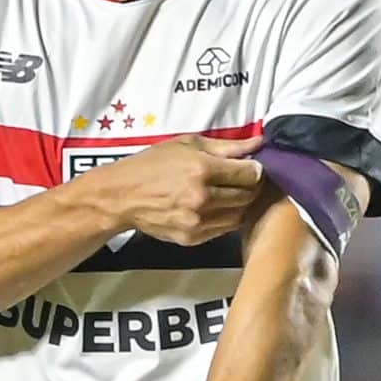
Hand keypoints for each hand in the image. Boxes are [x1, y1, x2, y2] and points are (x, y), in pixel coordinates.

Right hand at [101, 134, 266, 245]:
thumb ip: (225, 146)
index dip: (256, 169)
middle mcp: (203, 197)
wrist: (122, 196)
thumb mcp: (186, 144)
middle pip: (248, 196)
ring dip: (240, 204)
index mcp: (202, 169)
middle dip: (251, 186)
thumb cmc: (152, 164)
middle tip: (242, 180)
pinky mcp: (192, 238)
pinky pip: (223, 229)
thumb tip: (258, 143)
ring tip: (229, 194)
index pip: (250, 174)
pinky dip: (225, 218)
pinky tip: (215, 207)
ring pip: (239, 215)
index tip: (251, 167)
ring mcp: (198, 221)